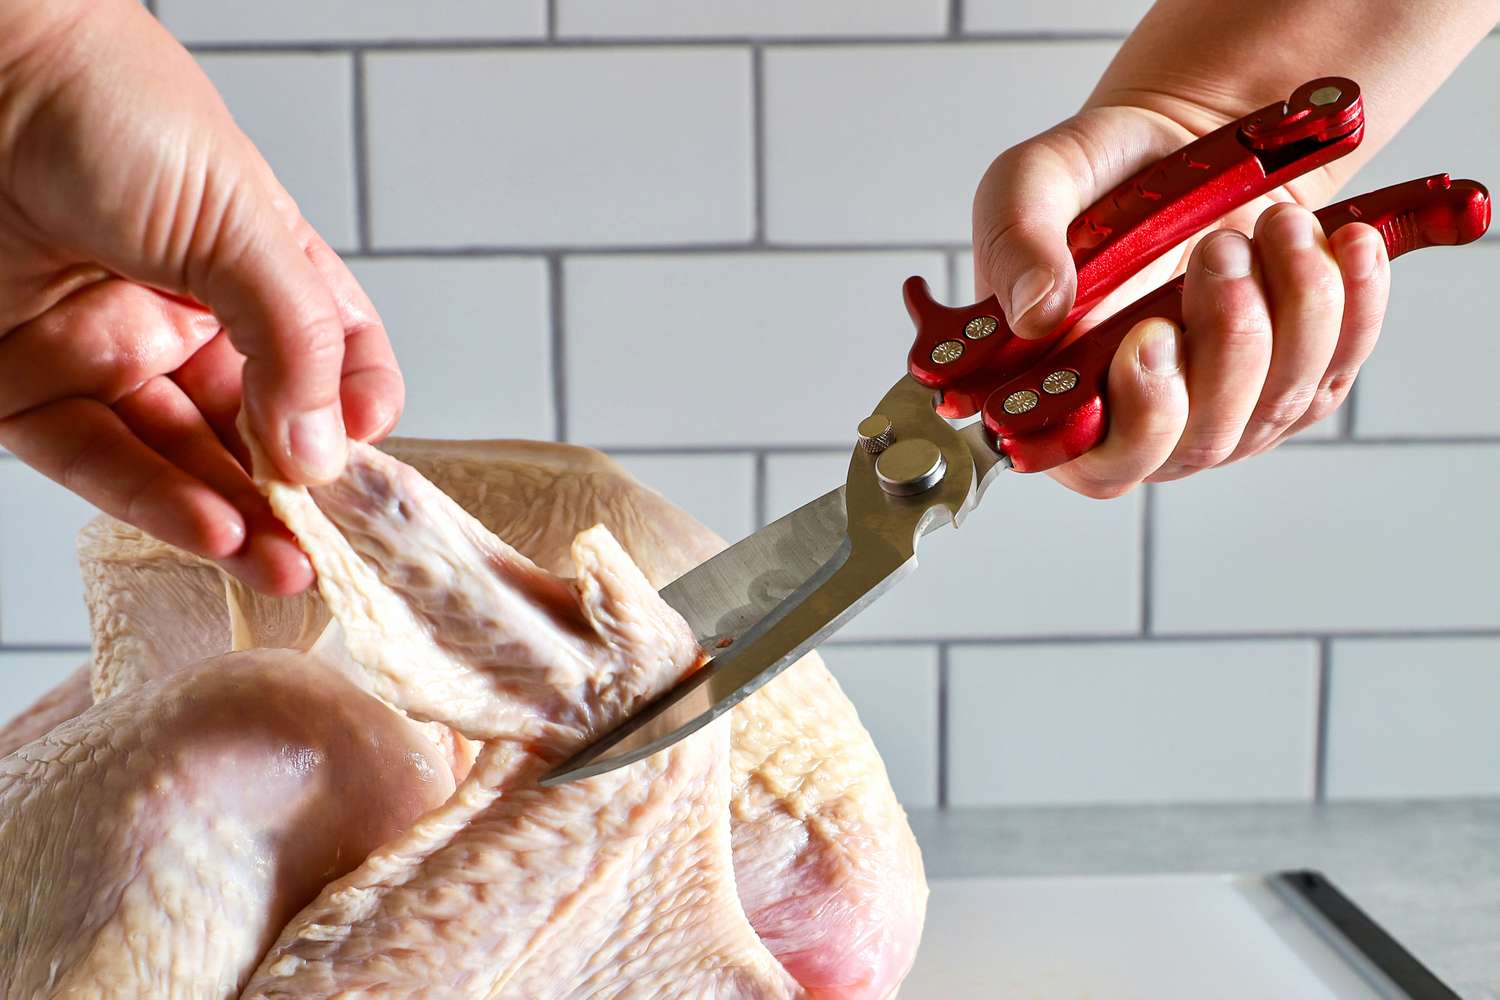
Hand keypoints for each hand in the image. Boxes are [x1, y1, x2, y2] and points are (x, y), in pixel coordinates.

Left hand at [0, 0, 402, 592]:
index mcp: (255, 267)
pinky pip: (101, 462)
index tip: (367, 449)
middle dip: (300, 492)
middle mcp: (187, 318)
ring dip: (239, 519)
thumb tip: (327, 449)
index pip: (331, 356)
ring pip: (186, 459)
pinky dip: (159, 505)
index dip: (357, 408)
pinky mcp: (29, 390)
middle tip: (331, 547)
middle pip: (260, 426)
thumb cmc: (109, 105)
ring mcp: (111, 356)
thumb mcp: (240, 219)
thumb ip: (293, 338)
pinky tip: (216, 531)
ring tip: (285, 565)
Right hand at [972, 103, 1389, 497]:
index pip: (1102, 463)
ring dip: (1293, 306)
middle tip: (1218, 247)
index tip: (1152, 338)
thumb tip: (1035, 316)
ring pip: (1278, 402)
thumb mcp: (1029, 183)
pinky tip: (1345, 244)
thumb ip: (1014, 242)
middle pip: (1203, 439)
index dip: (1139, 420)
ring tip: (1275, 224)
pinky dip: (1355, 302)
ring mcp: (1226, 408)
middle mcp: (1143, 420)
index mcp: (1062, 393)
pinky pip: (1339, 365)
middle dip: (1227, 339)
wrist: (1182, 142)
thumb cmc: (1100, 179)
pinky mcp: (1296, 376)